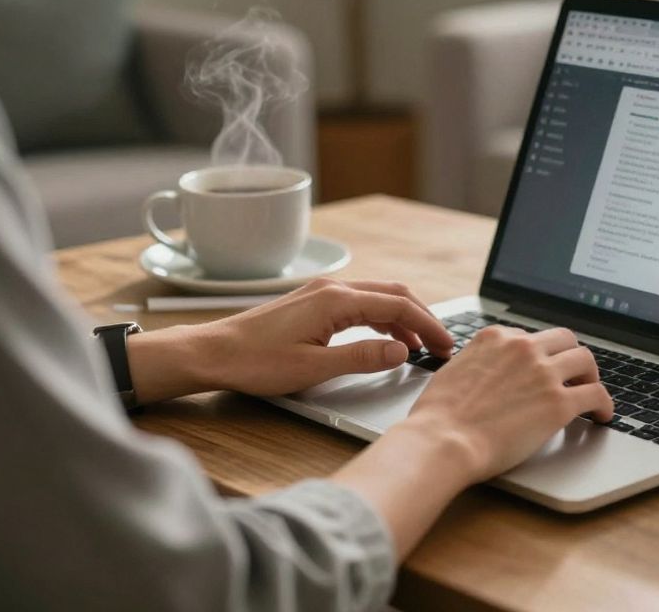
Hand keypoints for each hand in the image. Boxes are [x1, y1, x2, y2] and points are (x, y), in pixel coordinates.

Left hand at [125, 279, 453, 403]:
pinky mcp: (312, 303)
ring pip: (378, 297)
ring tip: (420, 347)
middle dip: (423, 318)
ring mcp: (321, 293)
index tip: (447, 346)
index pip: (399, 306)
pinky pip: (360, 303)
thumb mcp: (313, 369)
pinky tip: (386, 341)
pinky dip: (382, 319)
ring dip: (403, 319)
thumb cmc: (255, 363)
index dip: (429, 326)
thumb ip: (362, 358)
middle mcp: (332, 288)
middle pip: (394, 294)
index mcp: (336, 301)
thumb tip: (401, 352)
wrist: (212, 353)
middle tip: (442, 345)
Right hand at [329, 325, 613, 558]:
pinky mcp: (558, 403)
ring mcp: (543, 373)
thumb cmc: (439, 417)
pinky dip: (605, 404)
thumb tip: (488, 371)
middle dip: (570, 357)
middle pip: (564, 339)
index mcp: (496, 337)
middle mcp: (523, 348)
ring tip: (591, 392)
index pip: (530, 337)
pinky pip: (596, 394)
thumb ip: (478, 362)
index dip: (540, 355)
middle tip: (573, 375)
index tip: (543, 369)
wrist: (442, 441)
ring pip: (586, 360)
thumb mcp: (454, 370)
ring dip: (591, 376)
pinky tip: (603, 415)